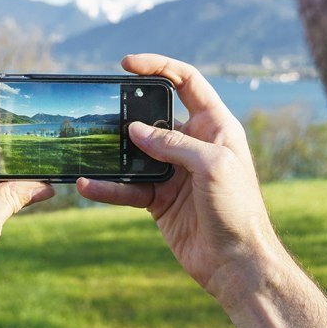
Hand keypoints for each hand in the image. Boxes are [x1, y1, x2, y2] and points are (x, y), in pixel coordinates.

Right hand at [77, 54, 286, 304]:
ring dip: (112, 153)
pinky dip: (109, 187)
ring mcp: (175, 172)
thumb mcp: (212, 165)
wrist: (237, 263)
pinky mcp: (160, 200)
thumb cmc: (238, 209)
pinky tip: (89, 186)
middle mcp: (194, 145)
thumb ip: (173, 143)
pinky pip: (128, 187)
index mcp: (215, 127)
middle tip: (102, 111)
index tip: (127, 64)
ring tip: (88, 150)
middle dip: (127, 113)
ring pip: (135, 154)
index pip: (187, 82)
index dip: (159, 67)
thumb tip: (135, 131)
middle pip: (154, 116)